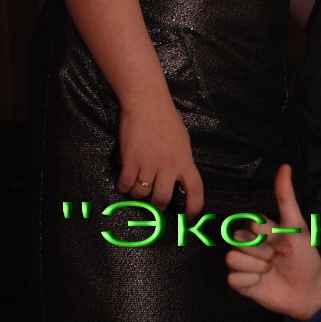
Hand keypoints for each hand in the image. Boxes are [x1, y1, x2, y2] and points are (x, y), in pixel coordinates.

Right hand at [116, 95, 203, 217]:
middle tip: (154, 199)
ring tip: (137, 183)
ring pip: (142, 194)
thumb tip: (179, 179)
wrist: (147, 103)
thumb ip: (181, 161)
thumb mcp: (182, 142)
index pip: (195, 190)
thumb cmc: (166, 119)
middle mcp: (169, 166)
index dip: (194, 208)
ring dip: (138, 193)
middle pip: (163, 199)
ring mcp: (149, 164)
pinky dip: (123, 186)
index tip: (190, 218)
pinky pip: (126, 184)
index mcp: (185, 160)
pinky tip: (124, 180)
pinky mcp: (131, 161)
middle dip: (157, 204)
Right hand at [226, 164, 320, 320]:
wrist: (309, 291)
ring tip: (269, 271)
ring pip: (232, 258)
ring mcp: (243, 263)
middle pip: (238, 240)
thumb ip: (286, 197)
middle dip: (262, 252)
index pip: (251, 224)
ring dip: (255, 267)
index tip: (286, 244)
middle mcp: (248, 244)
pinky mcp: (240, 283)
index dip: (269, 236)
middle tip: (276, 259)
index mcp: (260, 229)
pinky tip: (261, 283)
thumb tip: (285, 167)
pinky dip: (250, 282)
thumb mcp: (297, 226)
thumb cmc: (305, 256)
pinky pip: (232, 279)